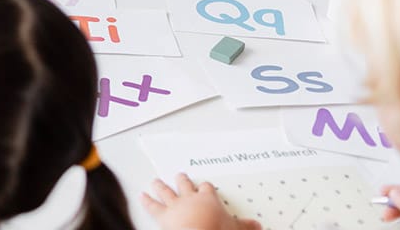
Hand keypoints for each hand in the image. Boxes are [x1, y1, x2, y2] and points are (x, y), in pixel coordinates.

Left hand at [141, 174, 260, 229]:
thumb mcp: (236, 228)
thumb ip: (245, 225)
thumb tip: (257, 226)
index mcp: (208, 199)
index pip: (207, 188)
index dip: (205, 187)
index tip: (205, 186)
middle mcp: (190, 198)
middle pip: (184, 184)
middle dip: (181, 179)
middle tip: (179, 174)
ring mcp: (175, 205)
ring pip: (166, 191)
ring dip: (160, 186)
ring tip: (155, 181)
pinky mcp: (163, 216)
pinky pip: (152, 206)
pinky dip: (146, 200)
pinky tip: (142, 195)